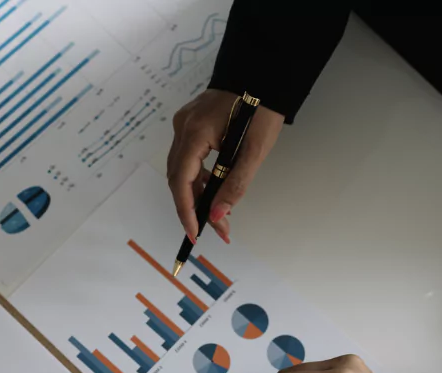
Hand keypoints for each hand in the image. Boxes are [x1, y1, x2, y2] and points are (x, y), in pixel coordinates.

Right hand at [168, 89, 284, 242]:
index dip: (186, 211)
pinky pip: (188, 157)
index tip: (195, 233)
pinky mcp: (192, 123)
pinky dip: (199, 177)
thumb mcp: (254, 150)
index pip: (181, 181)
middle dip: (195, 207)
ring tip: (220, 216)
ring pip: (182, 169)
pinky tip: (214, 189)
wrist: (263, 71)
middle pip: (178, 178)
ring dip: (198, 194)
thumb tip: (218, 214)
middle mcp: (183, 128)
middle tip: (218, 229)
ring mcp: (185, 124)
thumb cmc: (262, 107)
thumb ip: (235, 184)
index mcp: (194, 133)